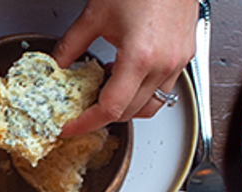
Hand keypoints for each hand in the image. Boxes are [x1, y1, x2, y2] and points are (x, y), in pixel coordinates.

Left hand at [53, 0, 198, 137]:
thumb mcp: (96, 14)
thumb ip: (71, 44)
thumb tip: (56, 64)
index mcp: (140, 57)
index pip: (109, 109)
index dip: (85, 123)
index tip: (69, 126)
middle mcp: (163, 63)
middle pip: (129, 113)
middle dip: (102, 116)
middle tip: (81, 109)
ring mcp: (177, 61)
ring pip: (150, 106)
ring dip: (125, 107)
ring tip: (105, 92)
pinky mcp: (185, 55)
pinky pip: (163, 88)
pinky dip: (142, 91)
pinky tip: (127, 75)